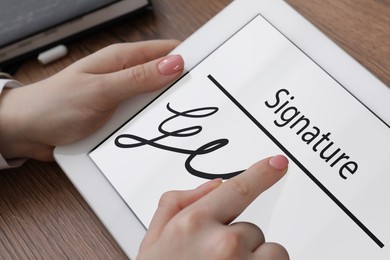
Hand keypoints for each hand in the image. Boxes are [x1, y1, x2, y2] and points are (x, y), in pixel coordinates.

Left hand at [0, 40, 183, 160]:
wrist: (29, 131)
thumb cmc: (55, 104)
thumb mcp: (101, 90)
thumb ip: (138, 78)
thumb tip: (173, 64)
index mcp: (121, 60)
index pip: (165, 52)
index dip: (187, 58)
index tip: (207, 70)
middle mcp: (124, 77)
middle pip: (164, 78)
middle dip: (180, 89)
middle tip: (194, 102)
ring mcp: (122, 98)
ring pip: (155, 101)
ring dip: (164, 110)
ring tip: (176, 119)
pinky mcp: (118, 117)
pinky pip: (142, 118)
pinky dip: (150, 124)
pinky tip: (156, 132)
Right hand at [137, 155, 289, 259]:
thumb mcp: (155, 238)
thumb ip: (180, 202)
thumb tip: (214, 185)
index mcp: (194, 224)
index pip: (238, 188)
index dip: (262, 173)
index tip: (278, 164)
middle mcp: (223, 244)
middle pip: (254, 229)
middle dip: (239, 243)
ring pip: (272, 252)